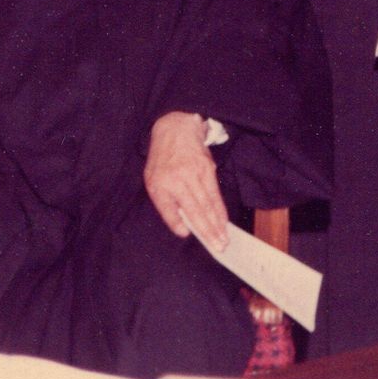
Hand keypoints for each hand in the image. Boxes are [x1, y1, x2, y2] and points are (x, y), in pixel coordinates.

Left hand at [144, 111, 229, 248]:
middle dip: (208, 230)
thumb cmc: (162, 162)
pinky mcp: (208, 170)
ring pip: (208, 203)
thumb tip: (182, 229)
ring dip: (217, 224)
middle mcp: (178, 178)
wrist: (176, 130)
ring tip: (224, 240)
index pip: (168, 206)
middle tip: (218, 247)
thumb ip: (165, 206)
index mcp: (160, 182)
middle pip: (195, 208)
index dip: (176, 221)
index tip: (187, 234)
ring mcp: (195, 173)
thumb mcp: (153, 181)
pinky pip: (215, 195)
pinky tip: (224, 222)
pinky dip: (220, 211)